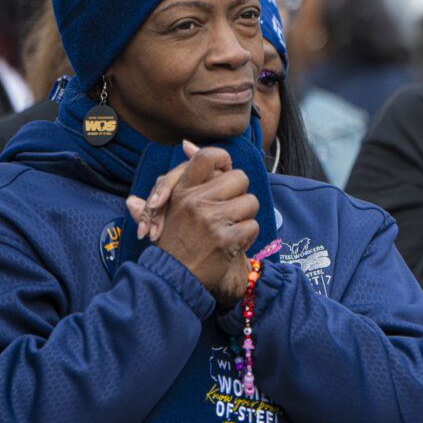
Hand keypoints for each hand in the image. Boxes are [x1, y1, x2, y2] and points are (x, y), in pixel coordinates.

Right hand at [130, 145, 256, 305]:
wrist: (174, 279)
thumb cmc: (175, 241)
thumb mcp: (170, 206)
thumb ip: (180, 176)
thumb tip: (187, 144)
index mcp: (183, 190)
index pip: (210, 156)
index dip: (224, 161)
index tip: (223, 175)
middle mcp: (196, 201)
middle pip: (240, 178)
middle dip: (239, 194)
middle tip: (228, 209)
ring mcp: (212, 220)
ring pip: (250, 202)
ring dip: (244, 218)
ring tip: (228, 229)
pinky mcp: (226, 239)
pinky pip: (253, 226)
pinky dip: (247, 237)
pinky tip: (231, 244)